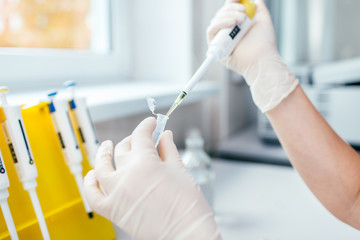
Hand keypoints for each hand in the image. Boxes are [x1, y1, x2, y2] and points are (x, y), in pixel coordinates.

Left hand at [84, 117, 220, 239]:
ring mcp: (117, 193)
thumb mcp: (180, 170)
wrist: (186, 234)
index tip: (152, 123)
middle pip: (123, 148)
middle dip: (133, 139)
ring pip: (102, 167)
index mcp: (145, 162)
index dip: (147, 125)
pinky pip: (93, 195)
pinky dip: (90, 183)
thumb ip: (168, 149)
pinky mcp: (113, 210)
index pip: (141, 135)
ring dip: (103, 153)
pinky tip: (92, 175)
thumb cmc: (188, 205)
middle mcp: (126, 175)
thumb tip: (164, 135)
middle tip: (141, 138)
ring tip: (107, 146)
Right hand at [207, 0, 297, 111]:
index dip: (232, 2)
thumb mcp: (263, 19)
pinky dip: (219, 24)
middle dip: (231, 8)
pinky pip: (211, 31)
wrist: (261, 58)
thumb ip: (258, 7)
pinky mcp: (215, 47)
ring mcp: (222, 39)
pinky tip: (231, 24)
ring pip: (215, 20)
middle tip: (243, 13)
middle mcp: (229, 31)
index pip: (230, 9)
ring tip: (240, 20)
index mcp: (238, 25)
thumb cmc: (264, 43)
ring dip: (227, 15)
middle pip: (221, 13)